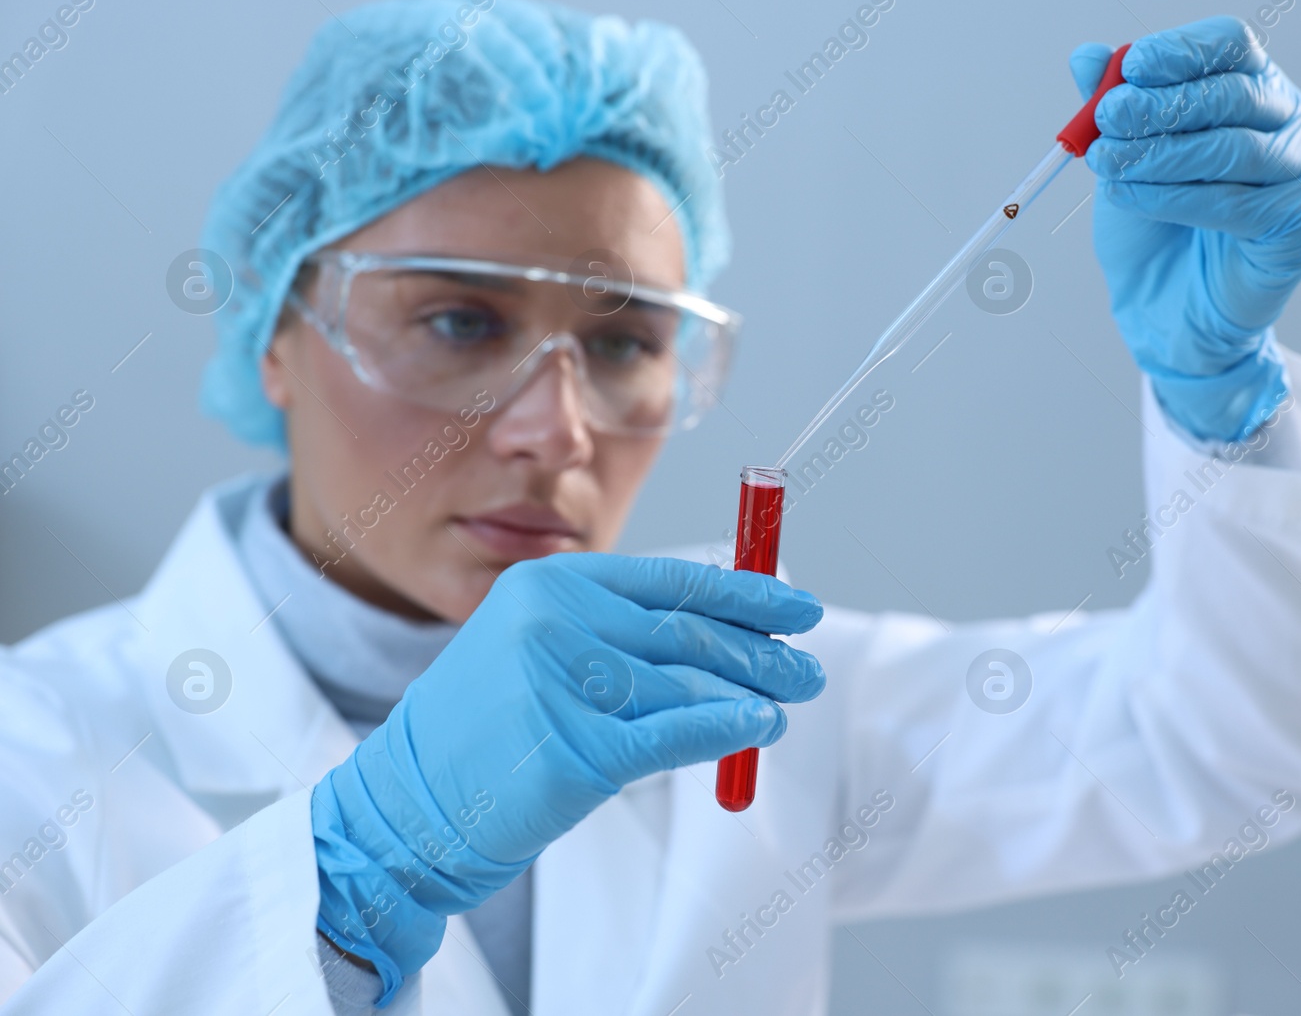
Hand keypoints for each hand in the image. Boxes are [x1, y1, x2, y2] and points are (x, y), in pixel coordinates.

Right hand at [310, 553, 825, 998]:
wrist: (409, 805)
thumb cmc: (488, 728)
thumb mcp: (540, 651)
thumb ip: (622, 633)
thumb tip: (727, 627)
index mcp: (551, 585)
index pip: (672, 580)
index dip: (745, 592)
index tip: (796, 605)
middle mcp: (556, 622)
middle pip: (688, 629)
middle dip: (760, 648)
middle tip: (807, 665)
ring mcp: (562, 684)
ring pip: (686, 681)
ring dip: (752, 689)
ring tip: (789, 697)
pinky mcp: (574, 749)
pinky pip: (672, 734)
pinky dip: (723, 729)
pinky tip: (758, 727)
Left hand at [1070, 16, 1300, 441]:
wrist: (1164, 307)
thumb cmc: (1152, 226)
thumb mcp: (1123, 157)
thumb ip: (1112, 107)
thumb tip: (1086, 56)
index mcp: (1257, 89)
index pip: (1233, 46)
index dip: (1184, 51)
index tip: (1132, 65)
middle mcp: (1294, 123)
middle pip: (1235, 95)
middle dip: (1163, 106)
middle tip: (1107, 118)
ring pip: (1231, 151)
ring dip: (1160, 155)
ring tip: (1107, 163)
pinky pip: (1232, 205)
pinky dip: (1170, 198)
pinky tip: (1127, 197)